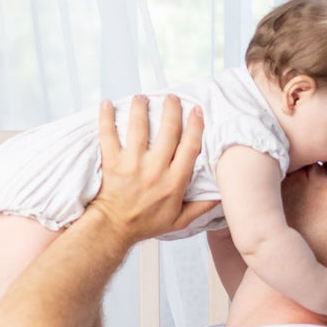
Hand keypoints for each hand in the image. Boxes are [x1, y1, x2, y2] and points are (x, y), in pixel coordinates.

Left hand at [90, 95, 217, 242]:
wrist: (113, 229)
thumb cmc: (145, 224)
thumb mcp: (179, 221)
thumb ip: (200, 207)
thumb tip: (221, 195)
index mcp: (174, 182)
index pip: (190, 147)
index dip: (195, 126)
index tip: (196, 110)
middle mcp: (155, 170)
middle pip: (168, 132)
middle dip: (171, 110)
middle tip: (171, 97)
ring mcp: (132, 164)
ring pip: (139, 128)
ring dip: (140, 108)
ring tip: (141, 97)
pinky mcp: (112, 163)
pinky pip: (108, 136)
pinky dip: (106, 119)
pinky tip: (106, 104)